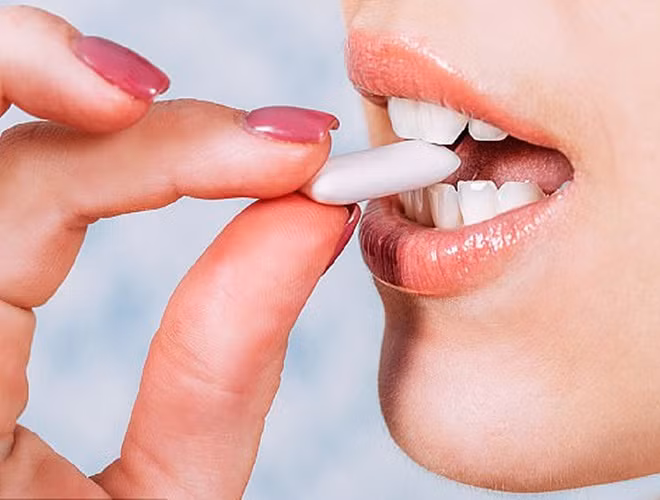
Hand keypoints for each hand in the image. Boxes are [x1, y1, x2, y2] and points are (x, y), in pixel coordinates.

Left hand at [0, 6, 358, 498]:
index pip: (29, 197)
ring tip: (211, 123)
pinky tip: (135, 131)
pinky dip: (73, 143)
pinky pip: (3, 190)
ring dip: (79, 97)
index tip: (295, 154)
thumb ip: (226, 363)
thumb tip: (307, 222)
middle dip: (120, 106)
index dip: (168, 150)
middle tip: (267, 133)